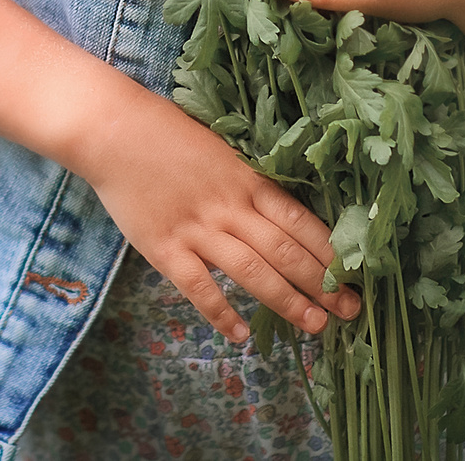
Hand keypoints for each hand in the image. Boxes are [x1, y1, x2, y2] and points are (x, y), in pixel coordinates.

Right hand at [75, 89, 362, 345]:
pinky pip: (199, 287)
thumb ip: (247, 183)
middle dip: (322, 283)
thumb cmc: (165, 134)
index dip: (329, 251)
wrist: (111, 129)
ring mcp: (197, 228)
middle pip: (285, 250)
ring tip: (314, 326)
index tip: (353, 275)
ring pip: (252, 271)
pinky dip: (221, 313)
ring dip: (287, 301)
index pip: (299, 220)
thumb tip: (281, 215)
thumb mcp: (220, 150)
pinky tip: (241, 334)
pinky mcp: (164, 247)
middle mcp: (229, 206)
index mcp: (246, 179)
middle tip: (350, 311)